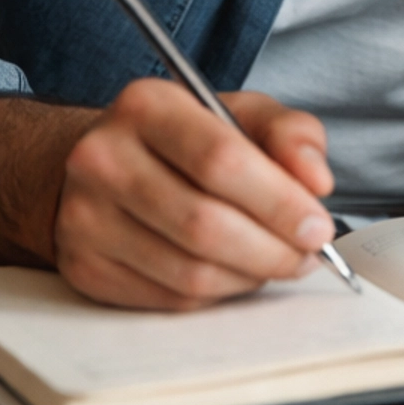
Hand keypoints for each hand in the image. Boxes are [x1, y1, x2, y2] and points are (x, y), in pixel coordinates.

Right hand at [53, 82, 337, 309]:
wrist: (106, 165)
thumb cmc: (188, 140)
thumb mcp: (243, 113)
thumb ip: (291, 134)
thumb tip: (317, 182)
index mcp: (147, 106)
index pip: (220, 160)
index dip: (279, 201)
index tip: (318, 225)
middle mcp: (103, 159)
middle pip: (204, 224)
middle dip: (272, 249)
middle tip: (307, 255)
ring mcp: (85, 218)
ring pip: (189, 271)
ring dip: (249, 276)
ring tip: (276, 261)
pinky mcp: (85, 268)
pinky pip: (170, 298)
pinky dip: (218, 293)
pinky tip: (235, 271)